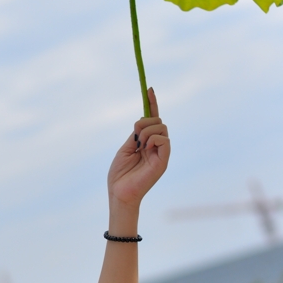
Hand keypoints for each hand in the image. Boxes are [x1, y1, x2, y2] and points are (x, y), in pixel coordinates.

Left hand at [107, 88, 169, 209]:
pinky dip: (153, 139)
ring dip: (146, 132)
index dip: (152, 104)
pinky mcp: (164, 161)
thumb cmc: (119, 175)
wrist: (119, 193)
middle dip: (145, 122)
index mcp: (146, 143)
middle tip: (135, 137)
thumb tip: (142, 119)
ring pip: (161, 127)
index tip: (149, 89)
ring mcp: (161, 153)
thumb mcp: (125, 148)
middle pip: (158, 120)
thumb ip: (135, 135)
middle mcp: (156, 146)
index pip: (153, 120)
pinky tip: (145, 149)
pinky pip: (164, 139)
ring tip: (138, 146)